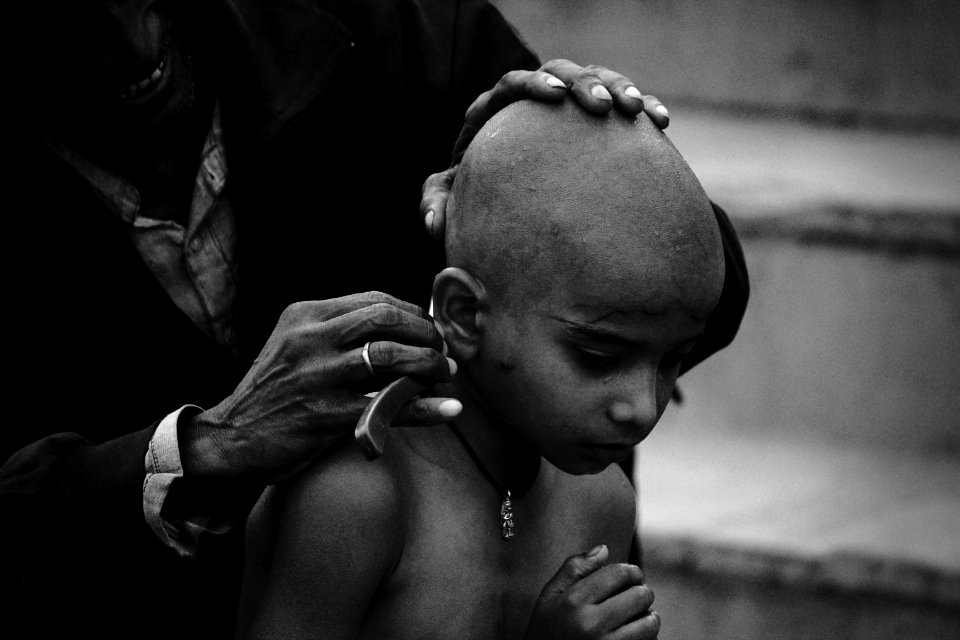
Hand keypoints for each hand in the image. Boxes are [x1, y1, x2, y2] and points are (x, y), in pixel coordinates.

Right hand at [180, 292, 460, 483]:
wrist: (232, 437)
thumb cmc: (275, 391)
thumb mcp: (295, 344)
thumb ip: (339, 330)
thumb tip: (405, 328)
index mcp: (305, 315)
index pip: (375, 299)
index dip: (413, 313)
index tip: (429, 330)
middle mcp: (311, 338)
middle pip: (387, 319)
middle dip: (426, 333)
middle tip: (442, 351)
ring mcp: (318, 375)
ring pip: (392, 358)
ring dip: (430, 365)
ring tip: (445, 375)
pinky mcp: (326, 414)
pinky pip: (389, 407)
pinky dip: (425, 408)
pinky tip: (450, 409)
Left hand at [421, 59, 669, 240]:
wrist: (509, 203)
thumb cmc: (476, 198)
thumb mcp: (451, 203)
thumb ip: (436, 206)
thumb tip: (432, 226)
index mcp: (496, 111)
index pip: (513, 83)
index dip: (534, 84)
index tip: (554, 98)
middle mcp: (534, 102)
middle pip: (561, 71)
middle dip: (585, 83)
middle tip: (603, 109)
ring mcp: (569, 108)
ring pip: (597, 77)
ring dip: (620, 87)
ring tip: (639, 111)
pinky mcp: (595, 122)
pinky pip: (623, 104)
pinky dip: (644, 105)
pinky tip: (661, 122)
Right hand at [524, 545, 659, 639]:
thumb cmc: (545, 631)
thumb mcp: (549, 597)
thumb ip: (573, 569)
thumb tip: (603, 550)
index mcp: (573, 601)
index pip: (617, 574)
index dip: (631, 571)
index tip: (633, 576)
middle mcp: (591, 624)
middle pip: (638, 596)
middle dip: (643, 592)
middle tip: (638, 595)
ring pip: (648, 623)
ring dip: (649, 616)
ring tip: (641, 616)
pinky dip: (648, 637)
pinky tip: (636, 634)